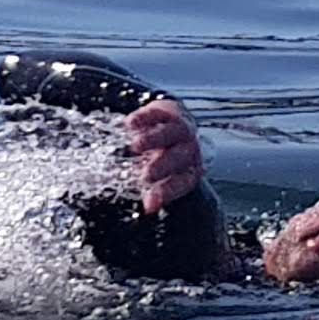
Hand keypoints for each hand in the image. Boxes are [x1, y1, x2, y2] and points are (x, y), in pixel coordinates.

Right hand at [125, 97, 203, 211]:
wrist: (176, 121)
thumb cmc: (165, 156)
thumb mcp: (161, 174)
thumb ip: (153, 189)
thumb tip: (146, 208)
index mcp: (189, 169)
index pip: (182, 182)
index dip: (166, 193)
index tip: (149, 205)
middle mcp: (188, 149)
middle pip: (178, 157)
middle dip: (162, 166)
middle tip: (146, 175)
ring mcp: (181, 128)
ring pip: (170, 133)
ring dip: (153, 139)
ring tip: (135, 146)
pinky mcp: (169, 110)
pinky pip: (159, 113)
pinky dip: (144, 118)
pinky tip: (129, 124)